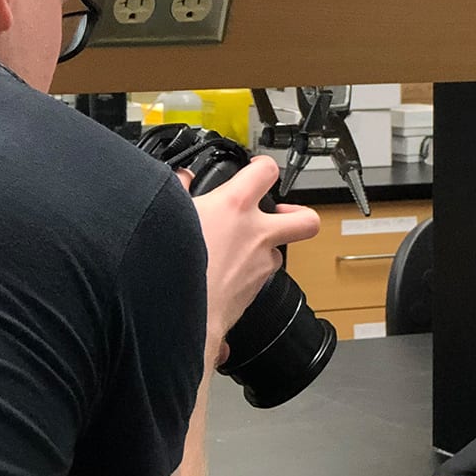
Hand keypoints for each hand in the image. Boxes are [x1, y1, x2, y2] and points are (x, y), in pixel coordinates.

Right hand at [178, 157, 319, 343]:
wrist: (174, 308)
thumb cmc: (170, 262)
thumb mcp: (170, 213)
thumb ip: (181, 190)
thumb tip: (183, 177)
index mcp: (235, 206)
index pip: (267, 172)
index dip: (264, 167)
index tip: (258, 170)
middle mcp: (257, 234)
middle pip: (306, 220)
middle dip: (300, 214)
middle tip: (285, 212)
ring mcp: (260, 265)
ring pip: (279, 253)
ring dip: (266, 249)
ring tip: (241, 249)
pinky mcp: (256, 291)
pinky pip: (261, 278)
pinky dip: (248, 274)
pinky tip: (226, 274)